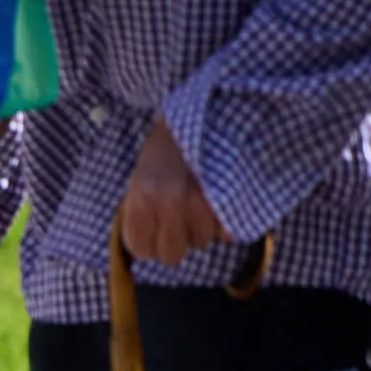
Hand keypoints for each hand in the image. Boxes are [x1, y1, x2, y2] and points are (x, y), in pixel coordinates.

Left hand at [121, 118, 230, 265]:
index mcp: (143, 195)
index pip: (140, 248)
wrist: (207, 114)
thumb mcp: (141, 176)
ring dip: (199, 229)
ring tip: (197, 202)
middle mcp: (171, 201)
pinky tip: (216, 201)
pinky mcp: (231, 200)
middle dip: (172, 243)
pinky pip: (226, 232)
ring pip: (200, 242)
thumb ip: (140, 212)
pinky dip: (222, 223)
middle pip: (170, 255)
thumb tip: (144, 248)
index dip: (146, 245)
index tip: (151, 234)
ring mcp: (203, 202)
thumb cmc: (168, 148)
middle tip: (175, 224)